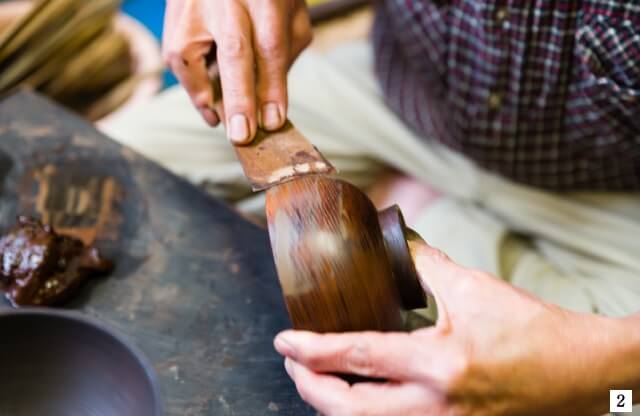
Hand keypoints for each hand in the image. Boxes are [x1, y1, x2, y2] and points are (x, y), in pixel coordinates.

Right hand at [163, 0, 311, 142]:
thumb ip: (286, 52)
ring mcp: (192, 2)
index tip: (272, 122)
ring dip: (204, 96)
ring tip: (220, 119)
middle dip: (239, 99)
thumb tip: (269, 104)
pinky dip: (191, 82)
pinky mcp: (171, 11)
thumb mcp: (290, 14)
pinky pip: (175, 56)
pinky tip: (207, 99)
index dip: (272, 88)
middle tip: (242, 135)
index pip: (271, 46)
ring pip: (189, 55)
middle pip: (235, 50)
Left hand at [274, 242, 633, 414]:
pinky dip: (365, 415)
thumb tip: (395, 246)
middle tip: (293, 363)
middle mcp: (436, 407)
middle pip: (349, 410)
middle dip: (309, 388)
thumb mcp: (473, 288)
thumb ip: (425, 265)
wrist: (579, 373)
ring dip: (333, 406)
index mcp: (439, 364)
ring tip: (317, 379)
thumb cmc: (532, 330)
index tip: (284, 341)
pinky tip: (358, 396)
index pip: (357, 356)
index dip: (312, 350)